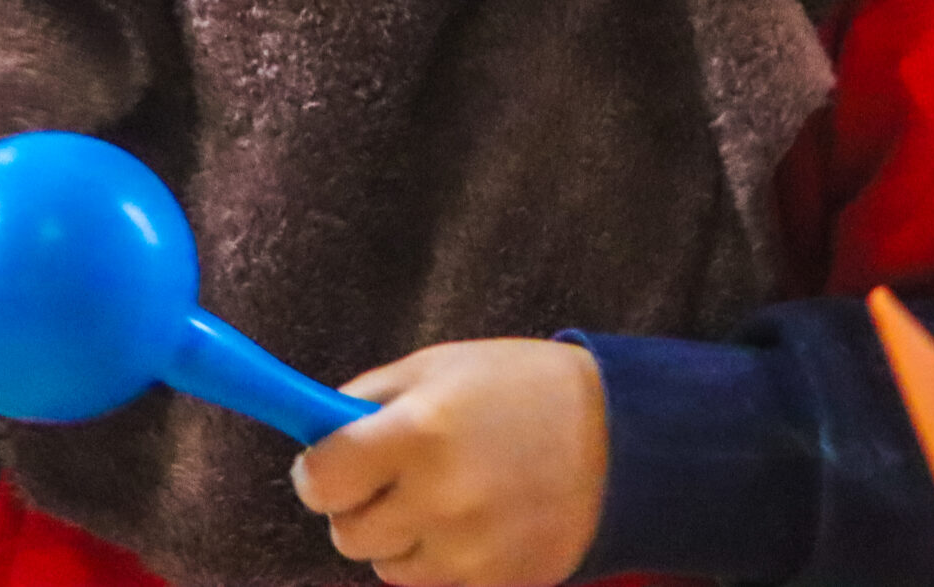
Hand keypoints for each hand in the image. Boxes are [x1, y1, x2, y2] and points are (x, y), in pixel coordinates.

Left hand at [290, 339, 608, 586]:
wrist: (619, 438)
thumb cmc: (519, 389)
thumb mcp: (437, 368)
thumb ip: (367, 401)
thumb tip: (314, 433)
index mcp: (418, 433)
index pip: (322, 480)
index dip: (316, 473)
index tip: (325, 466)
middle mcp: (439, 499)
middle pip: (347, 533)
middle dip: (356, 505)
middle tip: (388, 476)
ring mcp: (469, 551)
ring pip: (386, 566)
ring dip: (398, 536)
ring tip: (442, 494)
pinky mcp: (496, 584)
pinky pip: (433, 583)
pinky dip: (438, 558)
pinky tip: (474, 520)